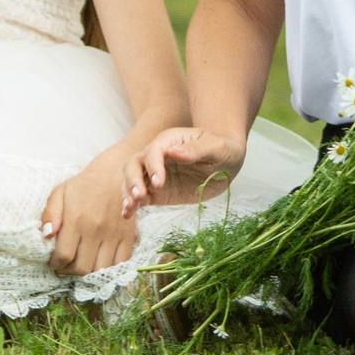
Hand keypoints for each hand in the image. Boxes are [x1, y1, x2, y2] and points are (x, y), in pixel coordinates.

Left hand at [41, 159, 139, 276]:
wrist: (115, 172)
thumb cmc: (83, 185)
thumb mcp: (60, 192)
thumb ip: (49, 214)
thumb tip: (46, 235)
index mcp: (76, 220)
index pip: (63, 256)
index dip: (56, 264)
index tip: (54, 261)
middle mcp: (96, 229)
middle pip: (82, 268)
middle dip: (70, 271)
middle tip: (66, 265)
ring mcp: (114, 234)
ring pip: (100, 270)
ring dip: (89, 274)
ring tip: (82, 264)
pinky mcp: (128, 235)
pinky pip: (120, 263)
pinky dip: (110, 270)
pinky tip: (100, 263)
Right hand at [120, 127, 245, 215]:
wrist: (227, 163)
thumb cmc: (224, 149)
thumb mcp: (217, 147)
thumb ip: (196, 149)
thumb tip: (173, 152)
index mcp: (171, 140)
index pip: (153, 151)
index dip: (153, 166)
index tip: (159, 183)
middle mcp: (158, 156)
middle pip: (134, 163)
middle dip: (133, 179)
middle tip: (140, 196)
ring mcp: (155, 174)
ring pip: (131, 179)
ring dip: (128, 191)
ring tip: (131, 207)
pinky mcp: (157, 191)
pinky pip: (139, 196)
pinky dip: (131, 204)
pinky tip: (127, 214)